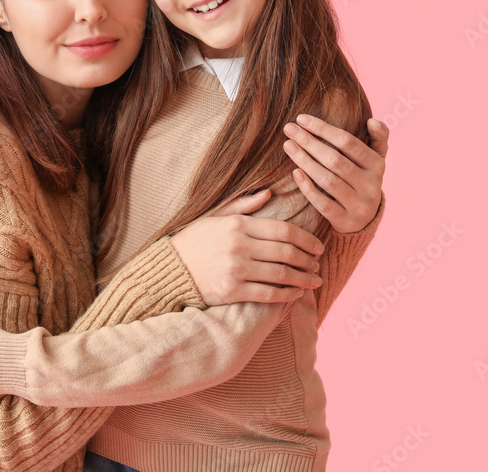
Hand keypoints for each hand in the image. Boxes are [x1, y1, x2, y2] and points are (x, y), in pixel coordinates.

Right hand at [170, 190, 324, 305]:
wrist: (169, 270)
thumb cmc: (195, 241)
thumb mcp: (215, 217)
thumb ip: (243, 206)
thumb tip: (268, 192)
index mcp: (238, 225)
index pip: (283, 230)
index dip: (306, 239)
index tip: (318, 246)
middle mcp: (239, 246)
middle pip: (286, 252)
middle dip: (308, 259)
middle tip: (318, 264)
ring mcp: (236, 269)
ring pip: (281, 274)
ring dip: (303, 278)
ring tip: (314, 280)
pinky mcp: (232, 291)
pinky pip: (268, 294)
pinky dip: (287, 294)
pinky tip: (296, 293)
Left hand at [283, 115, 387, 233]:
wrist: (363, 220)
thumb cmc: (362, 180)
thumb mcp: (374, 160)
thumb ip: (378, 139)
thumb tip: (373, 121)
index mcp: (378, 165)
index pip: (348, 142)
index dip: (323, 129)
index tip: (301, 118)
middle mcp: (371, 186)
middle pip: (335, 160)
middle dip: (310, 142)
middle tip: (289, 129)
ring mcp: (358, 205)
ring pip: (328, 181)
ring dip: (305, 161)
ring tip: (288, 146)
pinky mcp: (345, 221)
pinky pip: (322, 203)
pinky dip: (308, 187)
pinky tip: (295, 172)